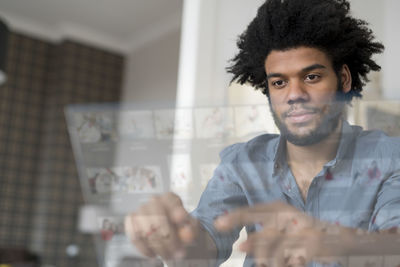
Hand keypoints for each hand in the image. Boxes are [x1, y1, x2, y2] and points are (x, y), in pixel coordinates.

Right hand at [125, 192, 199, 259]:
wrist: (170, 233)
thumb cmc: (180, 229)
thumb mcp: (191, 228)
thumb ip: (191, 228)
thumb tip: (187, 231)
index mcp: (170, 198)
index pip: (171, 201)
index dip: (175, 210)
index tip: (181, 220)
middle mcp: (154, 201)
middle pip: (158, 219)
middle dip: (168, 240)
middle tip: (177, 253)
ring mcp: (141, 210)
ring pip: (146, 231)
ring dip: (158, 247)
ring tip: (167, 255)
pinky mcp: (131, 220)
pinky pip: (135, 236)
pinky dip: (144, 248)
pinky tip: (153, 253)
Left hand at [214, 202, 350, 266]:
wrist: (339, 238)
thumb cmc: (302, 233)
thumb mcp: (280, 230)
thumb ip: (261, 236)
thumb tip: (240, 246)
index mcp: (278, 208)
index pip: (252, 211)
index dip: (235, 217)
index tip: (218, 224)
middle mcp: (289, 215)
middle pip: (265, 234)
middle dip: (256, 247)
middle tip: (246, 252)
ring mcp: (303, 229)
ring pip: (278, 251)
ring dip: (271, 260)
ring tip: (272, 262)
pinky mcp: (315, 244)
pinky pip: (294, 258)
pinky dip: (290, 262)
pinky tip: (294, 262)